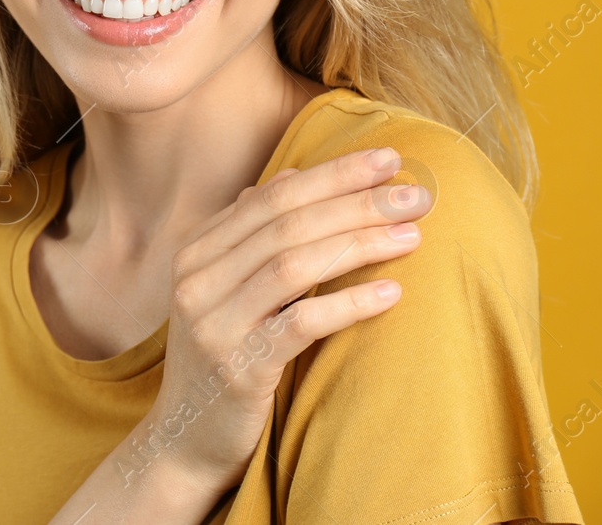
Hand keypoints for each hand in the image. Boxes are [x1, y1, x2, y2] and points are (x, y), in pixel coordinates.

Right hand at [131, 146, 432, 496]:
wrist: (185, 439)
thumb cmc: (221, 358)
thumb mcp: (226, 290)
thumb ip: (250, 234)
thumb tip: (289, 177)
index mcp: (196, 252)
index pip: (271, 198)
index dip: (332, 175)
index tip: (388, 160)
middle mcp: (196, 279)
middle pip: (284, 224)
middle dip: (355, 202)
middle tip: (416, 195)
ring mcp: (213, 323)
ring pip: (292, 264)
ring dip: (359, 244)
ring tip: (412, 236)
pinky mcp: (238, 367)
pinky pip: (300, 324)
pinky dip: (348, 303)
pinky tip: (390, 292)